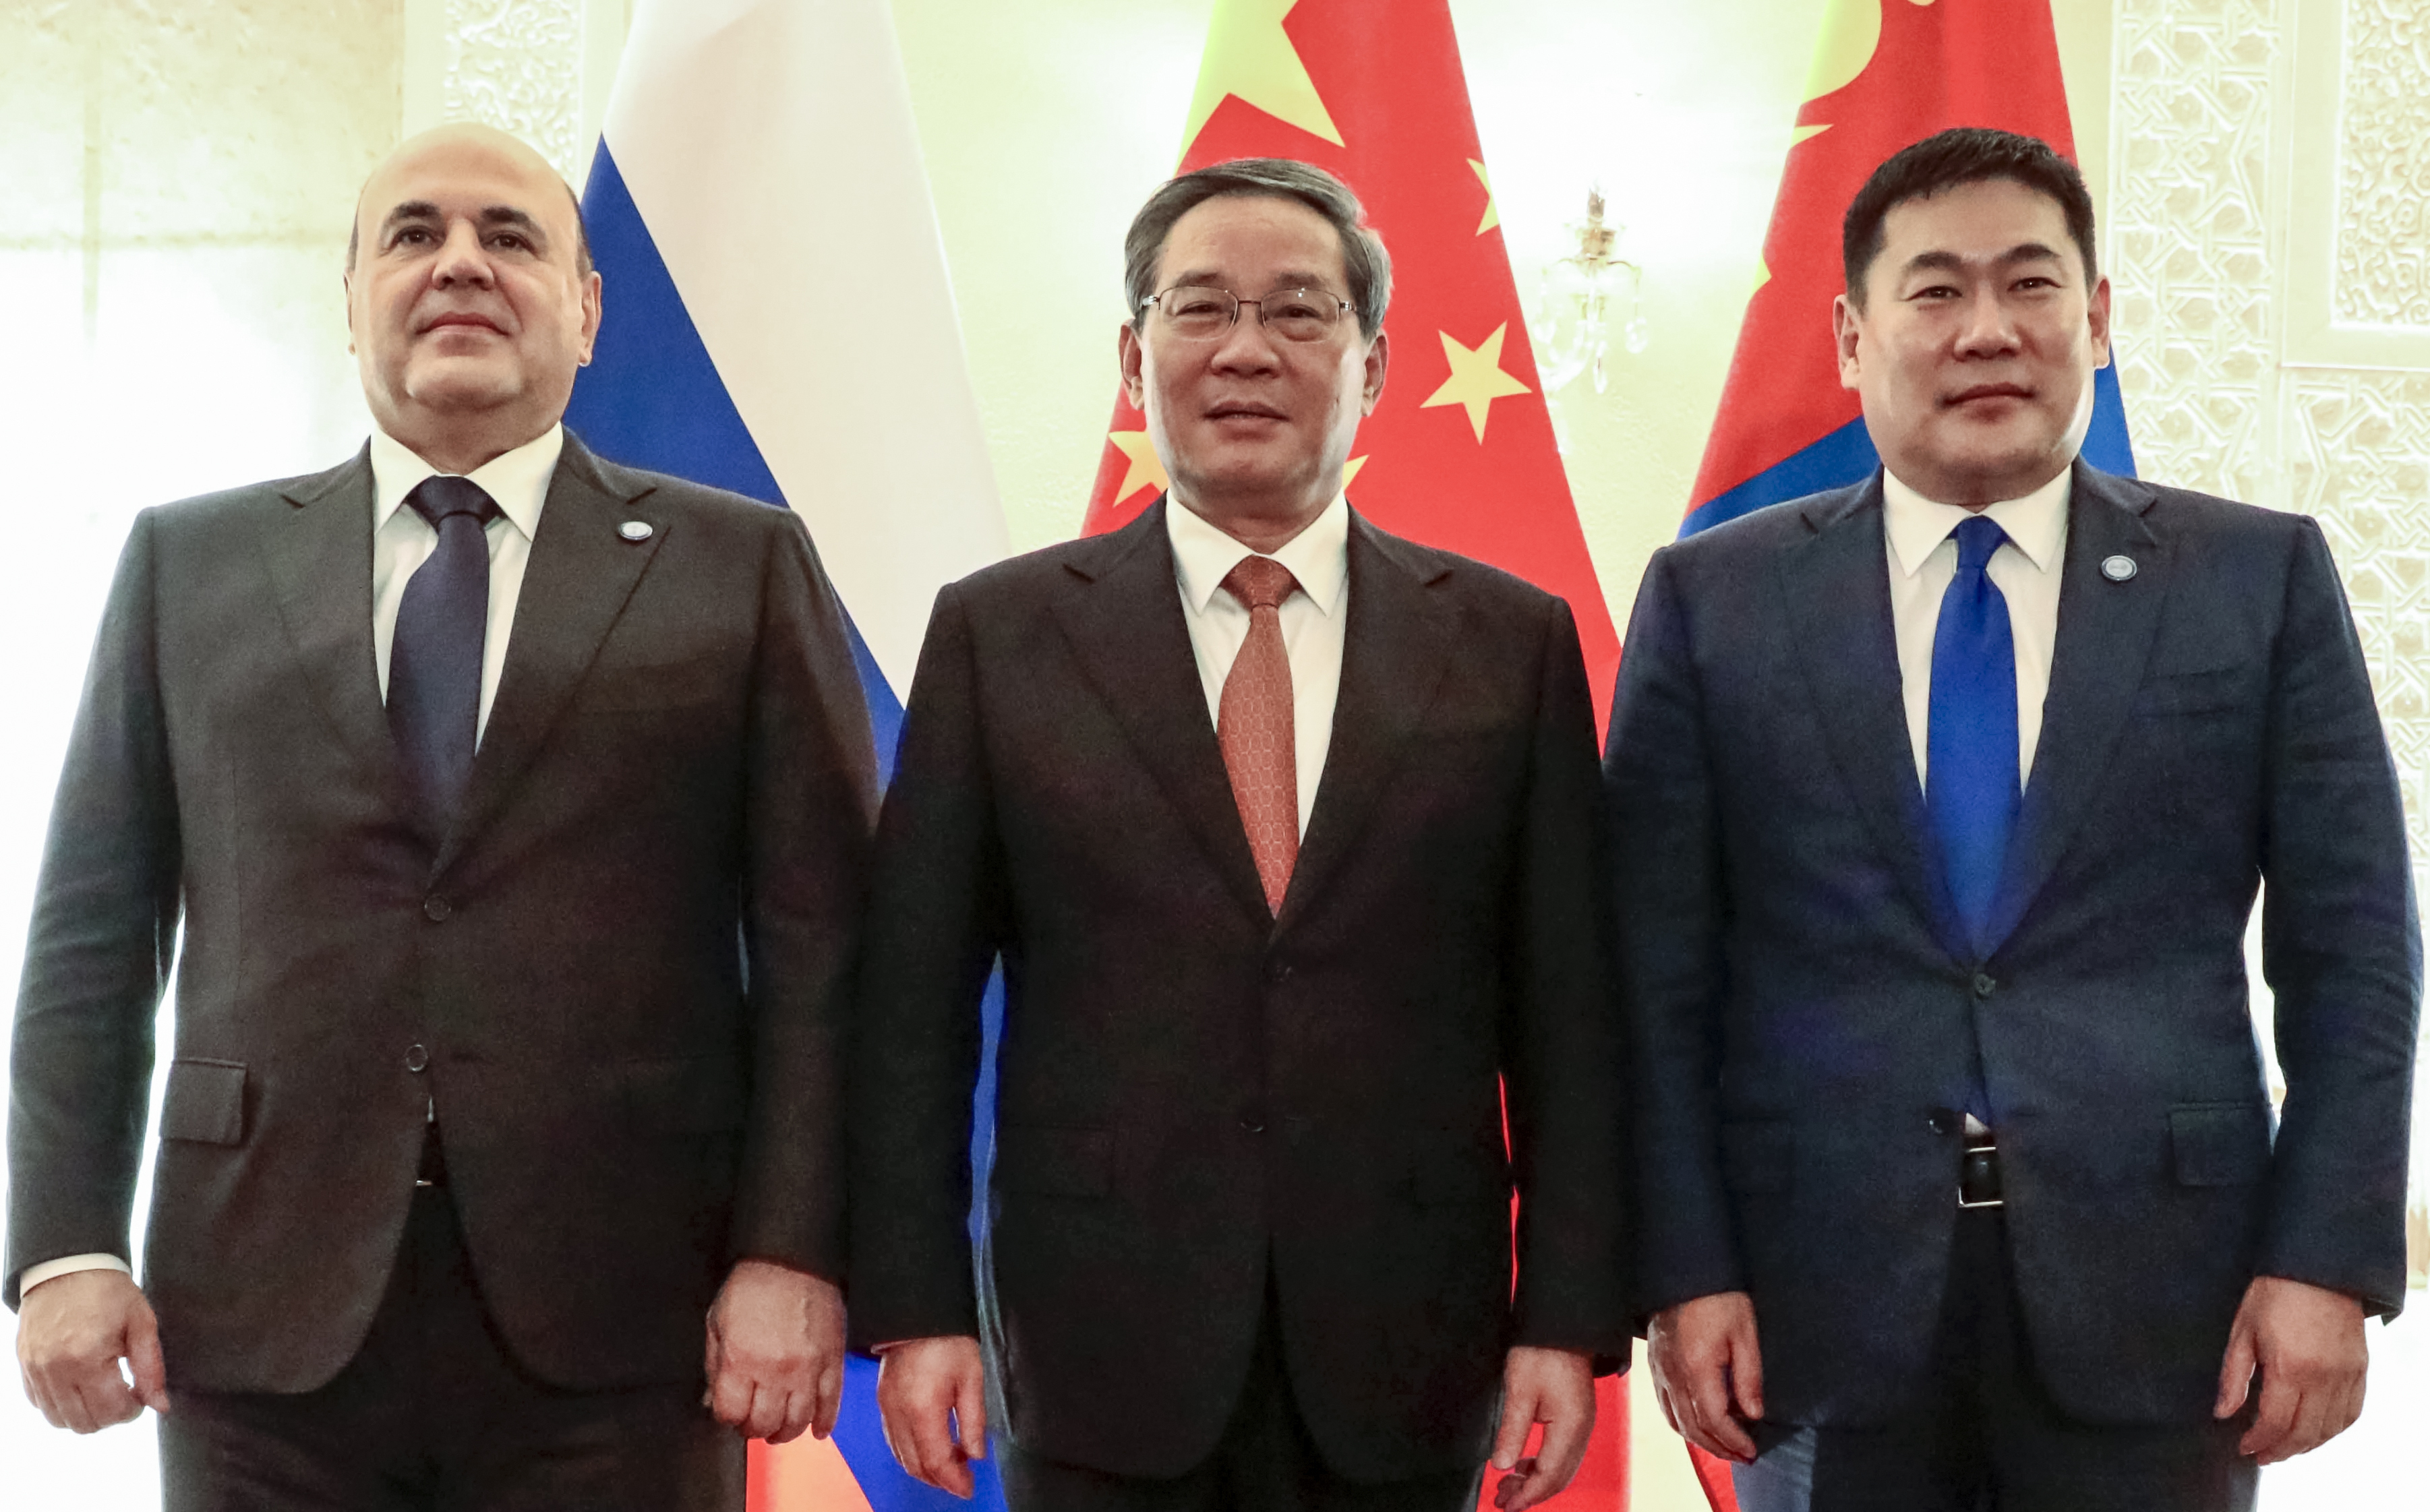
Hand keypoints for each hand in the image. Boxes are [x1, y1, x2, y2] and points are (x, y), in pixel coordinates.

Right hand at [16, 1268, 169, 1432]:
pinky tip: (80, 1385)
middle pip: (84, 1424)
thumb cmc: (109, 1292)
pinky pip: (40, 1404)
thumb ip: (151, 1368)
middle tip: (124, 1395)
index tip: (140, 1396)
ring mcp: (35, 1370)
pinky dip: (61, 1405)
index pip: (111, 1412)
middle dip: (110, 1417)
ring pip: (59, 1420)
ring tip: (102, 1391)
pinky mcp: (24, 1367)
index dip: (132, 1411)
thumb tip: (160, 1406)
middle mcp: (55, 1369)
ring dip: (85, 1415)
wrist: (67, 1267)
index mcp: (87, 1357)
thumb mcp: (141, 1322)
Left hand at [703, 1259, 845, 1443]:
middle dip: (753, 1428)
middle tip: (753, 1423)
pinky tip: (817, 1428)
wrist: (792, 1258)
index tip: (730, 1413)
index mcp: (740, 1360)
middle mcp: (774, 1370)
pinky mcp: (831, 1361)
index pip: (730, 1413)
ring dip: (786, 1433)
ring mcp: (807, 1368)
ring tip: (779, 1430)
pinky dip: (824, 1421)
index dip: (727, 1418)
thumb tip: (714, 1399)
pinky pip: (831, 1403)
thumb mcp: (717, 1322)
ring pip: (797, 1421)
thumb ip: (714, 1366)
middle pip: (763, 1424)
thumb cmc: (753, 1285)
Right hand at [876, 1335, 988, 1498]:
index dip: (954, 1480)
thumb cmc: (946, 1340)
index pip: (936, 1461)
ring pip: (901, 1456)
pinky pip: (893, 1439)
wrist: (916, 1311)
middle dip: (939, 1479)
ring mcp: (886, 1408)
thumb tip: (975, 1454)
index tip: (969, 1487)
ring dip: (924, 1468)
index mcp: (922, 1410)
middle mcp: (898, 1414)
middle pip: (915, 1465)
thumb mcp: (971, 1378)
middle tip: (962, 1481)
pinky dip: (911, 1452)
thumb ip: (973, 1421)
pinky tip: (929, 1448)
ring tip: (951, 1465)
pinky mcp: (883, 1400)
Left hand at [1489, 1345, 1595, 1509]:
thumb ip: (1512, 1431)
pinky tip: (1523, 1465)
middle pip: (1559, 1477)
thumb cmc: (1542, 1351)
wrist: (1563, 1325)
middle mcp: (1582, 1430)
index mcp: (1571, 1426)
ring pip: (1562, 1467)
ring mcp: (1582, 1424)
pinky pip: (1563, 1453)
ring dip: (1536, 1481)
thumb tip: (1501, 1465)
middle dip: (1531, 1494)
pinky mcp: (1576, 1417)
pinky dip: (1543, 1465)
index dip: (1527, 1495)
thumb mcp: (1519, 1391)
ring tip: (1507, 1487)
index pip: (1550, 1475)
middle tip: (1502, 1501)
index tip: (1506, 1506)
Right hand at [1648, 1291, 1762, 1463]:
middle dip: (1719, 1448)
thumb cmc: (1719, 1297)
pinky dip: (1680, 1423)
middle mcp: (1672, 1374)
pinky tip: (1696, 1424)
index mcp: (1697, 1367)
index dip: (1733, 1441)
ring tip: (1722, 1447)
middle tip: (1742, 1457)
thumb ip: (1749, 1377)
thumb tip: (1753, 1414)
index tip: (1751, 1450)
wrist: (1684, 1269)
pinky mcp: (1654, 1363)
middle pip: (1692, 1427)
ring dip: (1699, 1440)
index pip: (1714, 1420)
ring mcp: (1659, 1370)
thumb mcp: (1745, 1333)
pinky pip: (1664, 1404)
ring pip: (1674, 1420)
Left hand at [2214, 1274, 2367, 1463]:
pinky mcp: (2361, 1369)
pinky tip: (2315, 1431)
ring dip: (2307, 1445)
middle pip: (2304, 1433)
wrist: (2318, 1267)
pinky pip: (2352, 1413)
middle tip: (2262, 1456)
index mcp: (2290, 1367)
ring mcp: (2347, 1375)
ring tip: (2284, 1448)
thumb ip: (2233, 1376)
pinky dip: (2333, 1429)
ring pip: (2330, 1429)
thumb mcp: (2242, 1330)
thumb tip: (2223, 1412)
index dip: (2259, 1442)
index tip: (2244, 1447)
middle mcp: (2324, 1377)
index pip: (2276, 1423)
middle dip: (2280, 1451)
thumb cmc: (2275, 1292)